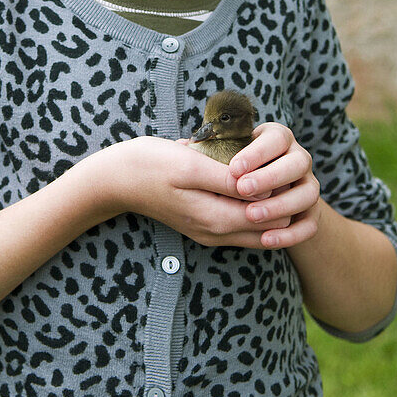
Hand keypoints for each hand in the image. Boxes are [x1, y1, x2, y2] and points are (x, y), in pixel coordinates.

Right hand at [91, 136, 289, 247]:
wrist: (116, 178)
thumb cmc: (150, 165)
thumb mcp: (191, 166)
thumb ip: (229, 181)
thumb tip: (266, 189)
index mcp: (217, 220)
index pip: (274, 216)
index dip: (281, 190)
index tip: (271, 161)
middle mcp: (217, 234)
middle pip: (271, 227)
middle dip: (277, 199)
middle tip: (267, 164)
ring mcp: (210, 232)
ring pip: (257, 228)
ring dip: (264, 203)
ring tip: (253, 170)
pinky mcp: (204, 225)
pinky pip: (240, 224)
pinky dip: (249, 205)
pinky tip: (238, 179)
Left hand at [227, 123, 320, 248]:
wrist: (255, 191)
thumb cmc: (227, 163)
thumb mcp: (221, 151)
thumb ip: (215, 150)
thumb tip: (196, 151)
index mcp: (278, 138)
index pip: (276, 139)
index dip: (257, 153)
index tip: (234, 168)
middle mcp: (297, 160)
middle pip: (298, 164)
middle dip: (270, 177)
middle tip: (242, 189)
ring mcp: (306, 186)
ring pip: (308, 194)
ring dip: (281, 204)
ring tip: (251, 214)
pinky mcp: (308, 213)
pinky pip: (310, 225)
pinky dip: (292, 234)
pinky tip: (266, 239)